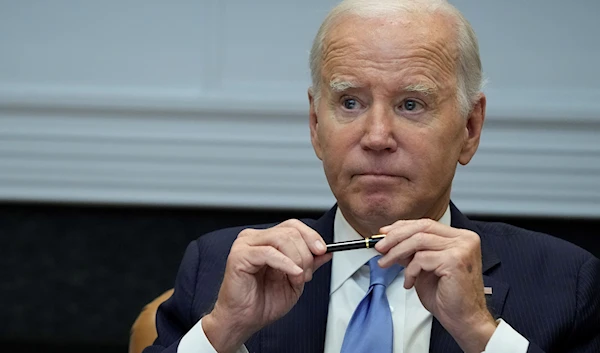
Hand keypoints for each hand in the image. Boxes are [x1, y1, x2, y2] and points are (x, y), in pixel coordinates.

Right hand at [202, 219, 331, 352]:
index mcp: (267, 240)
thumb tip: (326, 252)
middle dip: (306, 253)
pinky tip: (292, 273)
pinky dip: (285, 263)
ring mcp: (245, 245)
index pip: (292, 226)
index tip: (323, 250)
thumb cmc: (263, 302)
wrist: (244, 320)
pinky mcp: (240, 256)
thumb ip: (309, 264)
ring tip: (298, 277)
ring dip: (297, 259)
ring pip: (281, 239)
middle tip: (307, 273)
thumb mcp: (295, 281)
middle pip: (290, 231)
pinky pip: (268, 252)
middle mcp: (255, 238)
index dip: (310, 236)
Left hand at [374, 219, 496, 352]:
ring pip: (418, 240)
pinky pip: (421, 259)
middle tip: (379, 247)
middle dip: (395, 237)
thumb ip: (412, 252)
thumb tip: (390, 242)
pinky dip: (410, 270)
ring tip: (386, 263)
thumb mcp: (424, 268)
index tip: (385, 234)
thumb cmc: (448, 298)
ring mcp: (462, 248)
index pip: (426, 224)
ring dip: (396, 252)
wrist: (464, 320)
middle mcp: (464, 239)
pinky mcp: (455, 261)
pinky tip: (409, 282)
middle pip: (422, 228)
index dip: (402, 227)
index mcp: (460, 237)